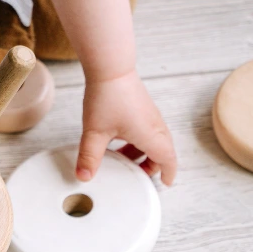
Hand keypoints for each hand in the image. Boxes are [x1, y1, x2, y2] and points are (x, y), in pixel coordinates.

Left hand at [77, 71, 177, 185]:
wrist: (111, 67)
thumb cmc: (108, 97)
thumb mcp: (95, 132)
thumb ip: (89, 157)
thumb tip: (84, 176)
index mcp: (150, 136)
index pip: (168, 160)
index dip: (168, 174)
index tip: (165, 183)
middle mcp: (155, 126)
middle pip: (163, 152)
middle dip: (152, 165)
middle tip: (137, 174)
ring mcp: (150, 114)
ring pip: (154, 140)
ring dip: (143, 152)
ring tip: (123, 158)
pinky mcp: (142, 106)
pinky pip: (147, 129)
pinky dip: (138, 140)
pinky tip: (118, 139)